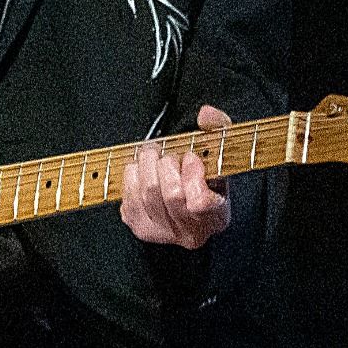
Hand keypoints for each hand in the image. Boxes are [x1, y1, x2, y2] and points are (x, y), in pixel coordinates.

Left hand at [120, 105, 231, 248]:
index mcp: (217, 216)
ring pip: (147, 192)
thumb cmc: (203, 176)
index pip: (200, 203)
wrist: (183, 199)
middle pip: (170, 194)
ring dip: (147, 165)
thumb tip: (206, 114)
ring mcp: (163, 232)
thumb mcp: (218, 153)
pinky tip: (142, 171)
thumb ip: (218, 128)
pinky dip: (132, 176)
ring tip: (154, 157)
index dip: (192, 174)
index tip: (190, 158)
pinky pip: (128, 195)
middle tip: (168, 155)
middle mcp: (190, 232)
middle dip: (166, 164)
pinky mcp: (138, 225)